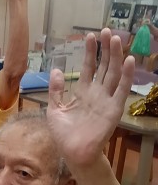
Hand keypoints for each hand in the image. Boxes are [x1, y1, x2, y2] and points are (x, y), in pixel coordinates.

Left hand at [46, 28, 134, 168]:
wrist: (73, 153)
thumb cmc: (63, 135)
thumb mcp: (54, 109)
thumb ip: (56, 90)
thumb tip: (57, 70)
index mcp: (82, 92)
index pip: (88, 67)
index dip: (90, 52)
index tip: (90, 36)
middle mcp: (96, 93)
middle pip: (103, 66)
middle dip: (105, 49)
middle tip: (107, 31)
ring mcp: (106, 100)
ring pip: (113, 74)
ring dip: (116, 56)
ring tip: (116, 39)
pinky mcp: (113, 109)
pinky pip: (121, 90)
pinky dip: (126, 76)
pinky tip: (129, 60)